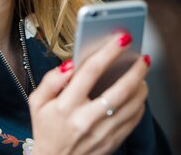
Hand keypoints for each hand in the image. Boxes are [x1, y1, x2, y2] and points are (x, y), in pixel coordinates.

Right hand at [28, 32, 150, 154]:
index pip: (91, 71)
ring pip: (132, 105)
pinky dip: (139, 103)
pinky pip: (134, 120)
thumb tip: (71, 64)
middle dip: (136, 70)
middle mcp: (86, 120)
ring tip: (142, 73)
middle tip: (143, 57)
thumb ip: (51, 80)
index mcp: (66, 106)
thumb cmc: (46, 129)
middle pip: (119, 90)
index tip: (122, 39)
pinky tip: (136, 93)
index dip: (109, 52)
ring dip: (141, 85)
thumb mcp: (37, 102)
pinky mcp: (112, 142)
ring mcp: (101, 133)